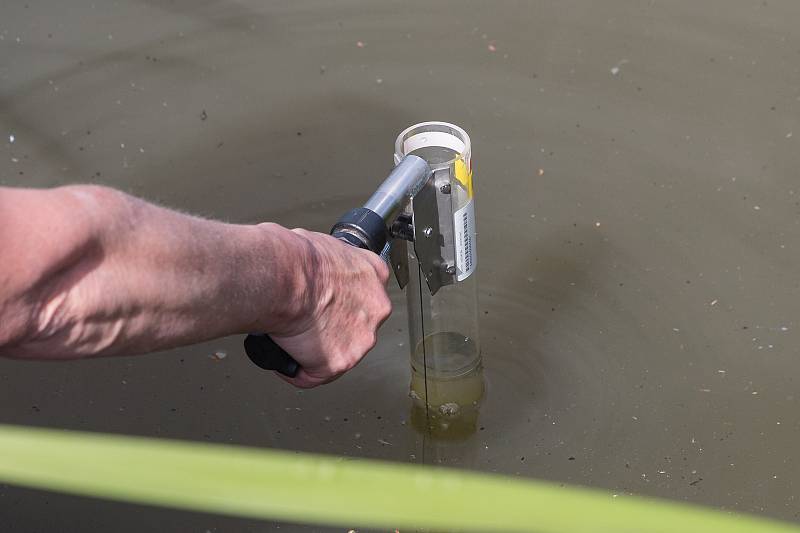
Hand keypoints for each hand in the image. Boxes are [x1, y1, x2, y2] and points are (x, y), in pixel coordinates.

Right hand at [268, 229, 391, 387]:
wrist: (283, 279)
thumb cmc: (294, 258)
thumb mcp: (320, 244)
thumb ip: (327, 263)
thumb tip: (309, 268)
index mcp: (373, 273)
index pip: (365, 292)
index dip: (341, 299)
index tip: (326, 302)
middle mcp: (376, 307)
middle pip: (356, 325)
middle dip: (331, 327)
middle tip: (305, 322)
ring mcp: (361, 338)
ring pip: (338, 352)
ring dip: (316, 350)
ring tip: (291, 340)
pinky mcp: (340, 362)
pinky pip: (314, 375)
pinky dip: (296, 370)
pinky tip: (284, 359)